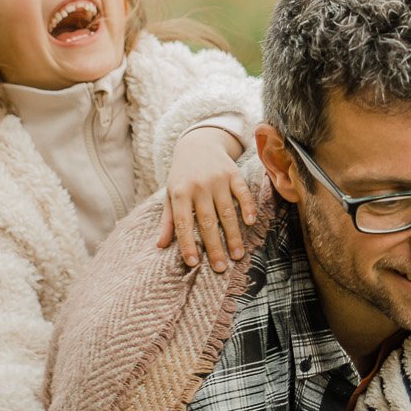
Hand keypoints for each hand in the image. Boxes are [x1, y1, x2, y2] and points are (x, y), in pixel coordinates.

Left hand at [157, 128, 256, 273]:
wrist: (198, 143)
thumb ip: (168, 220)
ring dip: (233, 235)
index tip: (193, 263)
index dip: (187, 244)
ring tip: (237, 255)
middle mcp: (198, 186)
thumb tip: (160, 246)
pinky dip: (247, 206)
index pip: (182, 223)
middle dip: (214, 247)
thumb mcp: (170, 194)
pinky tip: (250, 222)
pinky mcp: (233, 173)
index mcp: (180, 193)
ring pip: (227, 212)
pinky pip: (242, 192)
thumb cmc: (182, 175)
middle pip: (207, 222)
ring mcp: (217, 179)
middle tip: (221, 268)